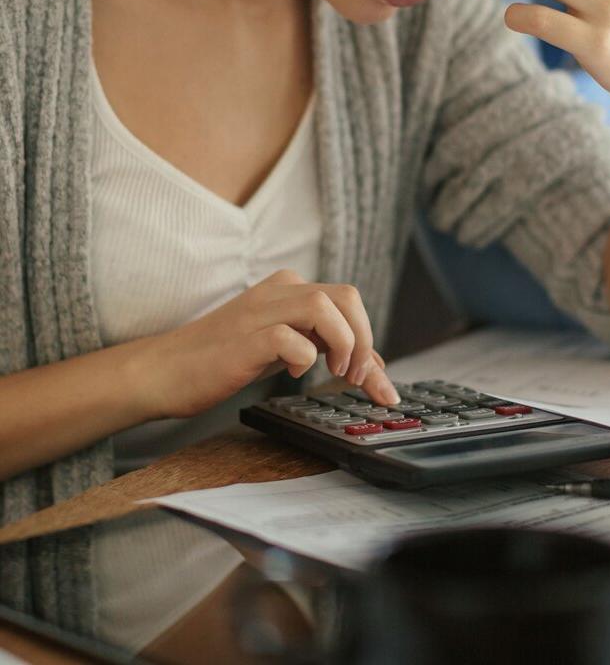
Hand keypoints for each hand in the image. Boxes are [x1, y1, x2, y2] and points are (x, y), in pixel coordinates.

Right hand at [136, 269, 398, 419]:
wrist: (163, 371)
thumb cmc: (221, 360)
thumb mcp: (282, 348)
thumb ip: (322, 347)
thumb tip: (372, 365)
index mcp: (288, 290)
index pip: (347, 301)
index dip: (371, 340)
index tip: (380, 385)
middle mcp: (278, 292)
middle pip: (346, 296)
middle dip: (364, 339)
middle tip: (355, 377)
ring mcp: (260, 312)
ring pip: (324, 306)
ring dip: (343, 344)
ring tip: (335, 372)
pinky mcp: (243, 339)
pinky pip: (288, 336)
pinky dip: (303, 355)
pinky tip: (295, 372)